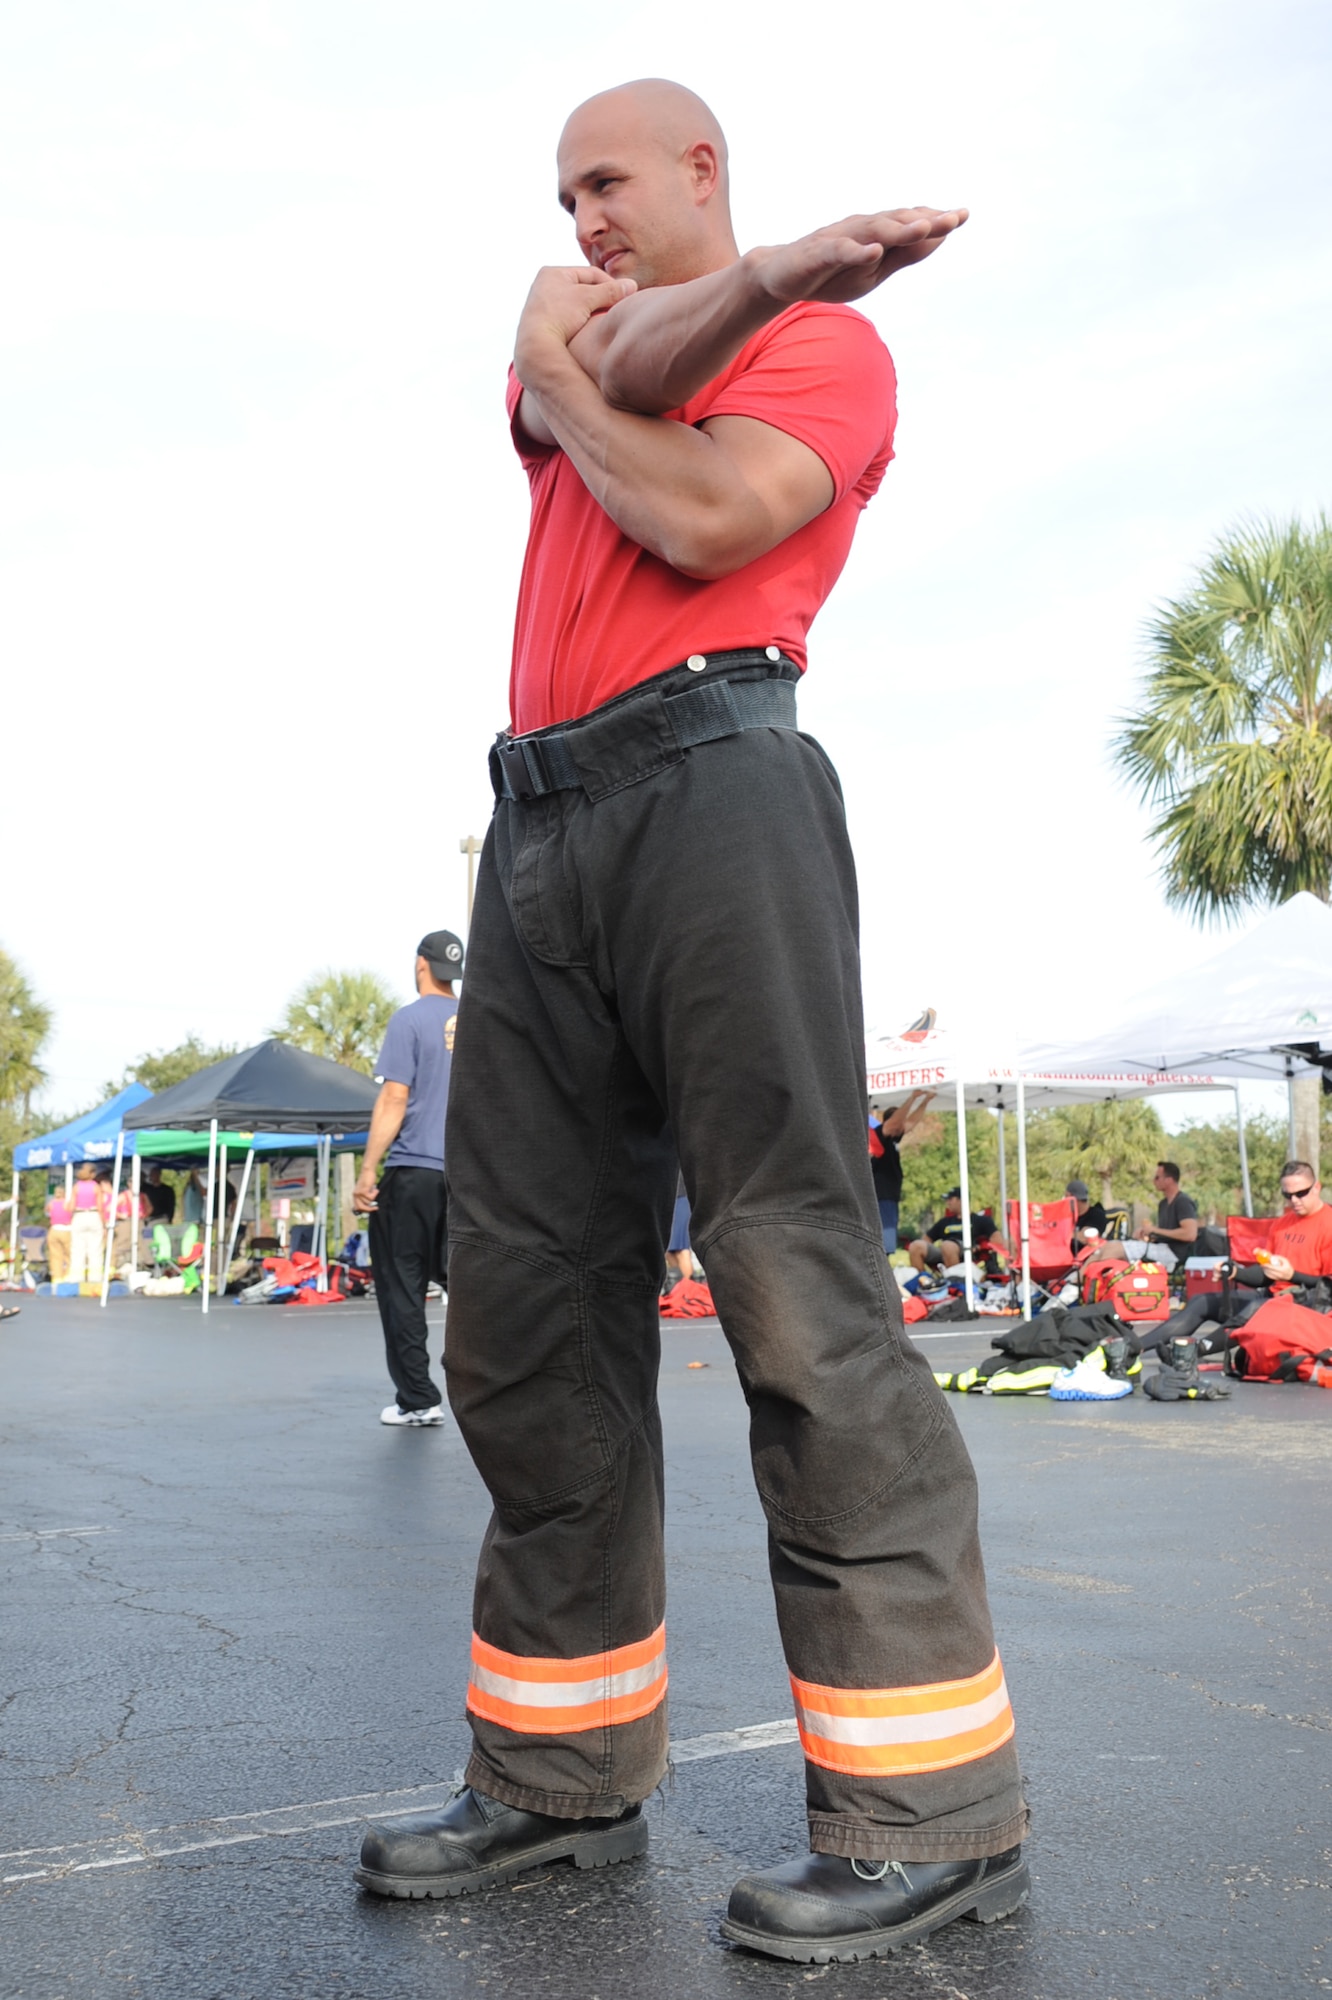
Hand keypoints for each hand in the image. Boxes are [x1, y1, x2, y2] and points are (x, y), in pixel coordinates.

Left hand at [352, 1171, 379, 1214]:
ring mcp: (358, 1193)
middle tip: (376, 1207)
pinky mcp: (363, 1191)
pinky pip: (371, 1197)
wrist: (367, 1171)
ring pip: (368, 1202)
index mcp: (354, 1195)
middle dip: (369, 1209)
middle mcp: (355, 1195)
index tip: (371, 1210)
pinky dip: (375, 1193)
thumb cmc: (368, 1180)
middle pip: (361, 1208)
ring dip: (374, 1197)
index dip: (364, 1210)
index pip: (357, 1208)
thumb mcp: (365, 1190)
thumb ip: (365, 1197)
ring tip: (375, 1190)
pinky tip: (375, 1189)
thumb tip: (370, 1207)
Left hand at [515, 265, 636, 379]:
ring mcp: (543, 306)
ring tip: (605, 322)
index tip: (626, 297)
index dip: (612, 285)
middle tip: (617, 310)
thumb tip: (632, 285)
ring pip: (578, 306)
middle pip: (584, 289)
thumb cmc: (559, 317)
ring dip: (593, 312)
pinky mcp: (544, 324)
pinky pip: (569, 319)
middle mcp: (544, 286)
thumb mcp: (588, 299)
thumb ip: (610, 291)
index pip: (591, 274)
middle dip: (602, 299)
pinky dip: (582, 323)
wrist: (535, 348)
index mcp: (553, 272)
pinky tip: (590, 333)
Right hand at [752, 207, 967, 306]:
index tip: (964, 214)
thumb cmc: (830, 274)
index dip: (936, 220)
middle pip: (898, 222)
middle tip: (954, 218)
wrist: (780, 277)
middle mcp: (862, 229)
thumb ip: (904, 255)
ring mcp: (840, 239)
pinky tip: (874, 251)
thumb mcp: (874, 271)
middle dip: (926, 221)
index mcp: (877, 234)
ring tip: (925, 228)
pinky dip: (857, 251)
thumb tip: (938, 238)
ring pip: (874, 231)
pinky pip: (840, 250)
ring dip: (900, 229)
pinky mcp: (818, 253)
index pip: (910, 224)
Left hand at [1264, 1253, 1293, 1280]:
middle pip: (1269, 1271)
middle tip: (1262, 1264)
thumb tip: (1273, 1256)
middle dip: (1264, 1268)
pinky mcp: (1276, 1279)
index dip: (1266, 1265)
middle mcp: (1279, 1275)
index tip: (1263, 1263)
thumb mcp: (1286, 1261)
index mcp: (1282, 1270)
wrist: (1291, 1276)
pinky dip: (1266, 1273)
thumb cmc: (1288, 1268)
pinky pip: (1269, 1276)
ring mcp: (1277, 1278)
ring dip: (1265, 1270)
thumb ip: (1280, 1257)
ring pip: (1268, 1274)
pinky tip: (1266, 1270)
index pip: (1272, 1268)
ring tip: (1263, 1267)